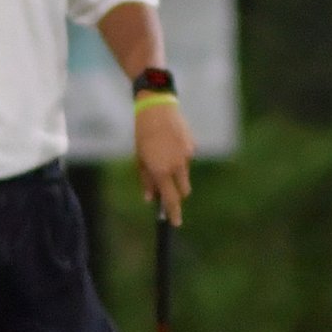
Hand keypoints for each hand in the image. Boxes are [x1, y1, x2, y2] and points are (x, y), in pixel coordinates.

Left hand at [133, 101, 192, 225]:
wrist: (157, 108)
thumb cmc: (143, 134)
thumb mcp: (139, 159)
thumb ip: (146, 180)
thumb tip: (150, 198)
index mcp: (161, 171)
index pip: (171, 199)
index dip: (173, 213)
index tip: (175, 223)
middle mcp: (177, 166)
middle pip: (184, 191)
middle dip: (177, 193)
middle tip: (166, 187)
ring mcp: (187, 156)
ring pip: (185, 174)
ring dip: (176, 172)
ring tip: (163, 154)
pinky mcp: (192, 145)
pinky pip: (187, 158)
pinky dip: (179, 157)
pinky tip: (170, 143)